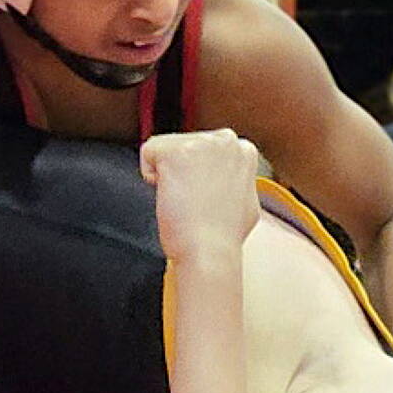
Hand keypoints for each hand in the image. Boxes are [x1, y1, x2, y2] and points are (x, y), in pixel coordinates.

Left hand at [140, 129, 259, 259]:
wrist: (210, 252)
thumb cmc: (223, 237)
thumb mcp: (244, 201)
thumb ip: (233, 181)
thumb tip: (225, 179)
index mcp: (243, 150)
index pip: (204, 149)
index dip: (198, 175)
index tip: (204, 197)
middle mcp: (226, 140)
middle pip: (184, 145)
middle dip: (183, 171)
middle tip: (194, 201)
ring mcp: (201, 143)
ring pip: (165, 149)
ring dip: (168, 175)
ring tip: (186, 200)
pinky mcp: (176, 151)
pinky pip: (148, 153)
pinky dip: (150, 176)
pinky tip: (171, 195)